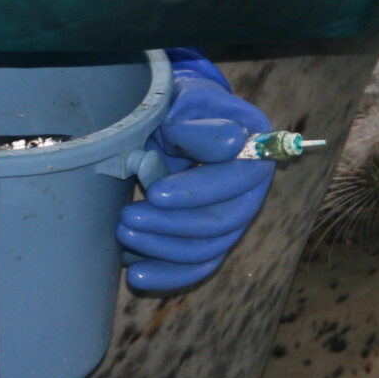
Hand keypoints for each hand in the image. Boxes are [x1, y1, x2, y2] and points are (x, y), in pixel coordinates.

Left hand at [119, 65, 274, 292]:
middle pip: (223, 221)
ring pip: (209, 248)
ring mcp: (235, 216)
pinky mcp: (214, 238)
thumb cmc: (181, 107)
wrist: (176, 120)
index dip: (198, 190)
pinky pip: (198, 265)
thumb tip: (233, 143)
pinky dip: (168, 274)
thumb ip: (202, 124)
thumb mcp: (186, 103)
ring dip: (163, 249)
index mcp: (255, 148)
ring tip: (123, 233)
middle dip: (172, 225)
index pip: (236, 178)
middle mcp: (252, 188)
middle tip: (127, 217)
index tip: (154, 193)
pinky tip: (134, 273)